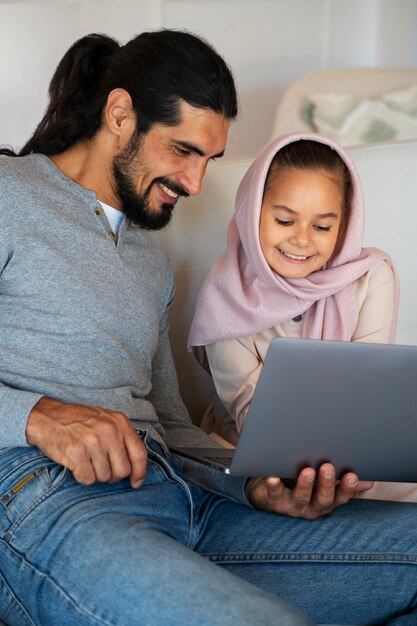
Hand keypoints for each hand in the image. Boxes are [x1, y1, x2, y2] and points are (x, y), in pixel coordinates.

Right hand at [26, 397, 146, 487]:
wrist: (47, 417)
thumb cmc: (78, 421)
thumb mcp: (106, 420)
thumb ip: (122, 438)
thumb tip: (135, 468)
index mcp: (120, 422)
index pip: (139, 453)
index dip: (140, 472)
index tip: (136, 482)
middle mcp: (109, 431)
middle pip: (123, 470)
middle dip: (113, 476)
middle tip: (102, 470)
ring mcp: (93, 442)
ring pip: (105, 476)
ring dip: (96, 475)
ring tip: (87, 461)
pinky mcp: (77, 453)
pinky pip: (88, 478)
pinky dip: (82, 476)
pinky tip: (77, 464)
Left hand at [245, 463, 373, 519]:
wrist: (268, 493)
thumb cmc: (298, 484)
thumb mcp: (323, 485)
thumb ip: (342, 483)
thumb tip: (368, 482)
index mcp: (325, 501)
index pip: (340, 497)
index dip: (346, 488)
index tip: (352, 476)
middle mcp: (311, 506)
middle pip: (322, 499)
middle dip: (326, 485)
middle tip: (327, 467)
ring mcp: (291, 505)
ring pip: (300, 498)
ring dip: (304, 485)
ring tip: (307, 471)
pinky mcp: (273, 500)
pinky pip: (273, 494)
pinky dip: (273, 485)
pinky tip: (273, 476)